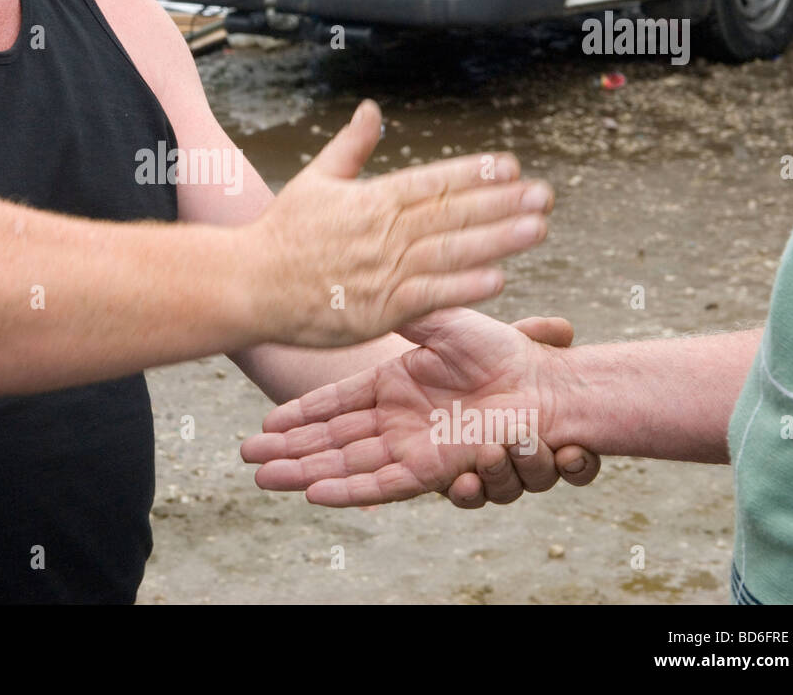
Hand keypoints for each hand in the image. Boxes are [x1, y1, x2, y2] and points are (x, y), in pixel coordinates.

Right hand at [240, 308, 600, 506]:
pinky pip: (382, 484)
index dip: (297, 416)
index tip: (264, 425)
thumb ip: (398, 315)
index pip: (333, 404)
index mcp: (394, 385)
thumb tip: (360, 299)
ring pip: (344, 466)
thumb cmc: (500, 349)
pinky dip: (347, 490)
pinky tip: (314, 492)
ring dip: (303, 472)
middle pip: (329, 442)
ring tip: (263, 478)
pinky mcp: (431, 467)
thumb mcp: (440, 320)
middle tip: (247, 460)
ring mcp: (411, 446)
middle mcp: (397, 420)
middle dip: (286, 452)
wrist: (545, 383)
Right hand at [247, 100, 553, 347]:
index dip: (475, 172)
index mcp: (370, 199)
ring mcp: (382, 272)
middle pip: (452, 213)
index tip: (511, 164)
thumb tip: (372, 110)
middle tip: (544, 195)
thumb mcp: (316, 180)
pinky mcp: (378, 310)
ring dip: (496, 239)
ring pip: (450, 251)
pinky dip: (463, 287)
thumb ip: (352, 146)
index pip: (433, 180)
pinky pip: (429, 296)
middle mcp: (382, 232)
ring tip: (537, 227)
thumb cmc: (281, 234)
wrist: (248, 286)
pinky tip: (498, 276)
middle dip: (502, 203)